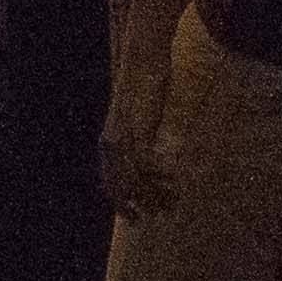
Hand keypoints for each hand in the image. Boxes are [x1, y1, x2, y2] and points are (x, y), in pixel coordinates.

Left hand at [98, 67, 172, 216]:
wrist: (139, 63)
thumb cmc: (139, 89)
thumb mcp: (134, 119)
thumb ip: (134, 137)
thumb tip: (143, 154)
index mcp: (108, 140)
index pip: (108, 181)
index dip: (120, 202)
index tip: (134, 217)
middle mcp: (111, 141)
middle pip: (119, 186)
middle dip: (137, 205)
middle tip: (155, 218)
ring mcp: (124, 136)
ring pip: (136, 178)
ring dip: (155, 193)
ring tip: (171, 204)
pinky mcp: (138, 129)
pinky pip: (147, 162)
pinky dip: (160, 175)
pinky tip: (173, 180)